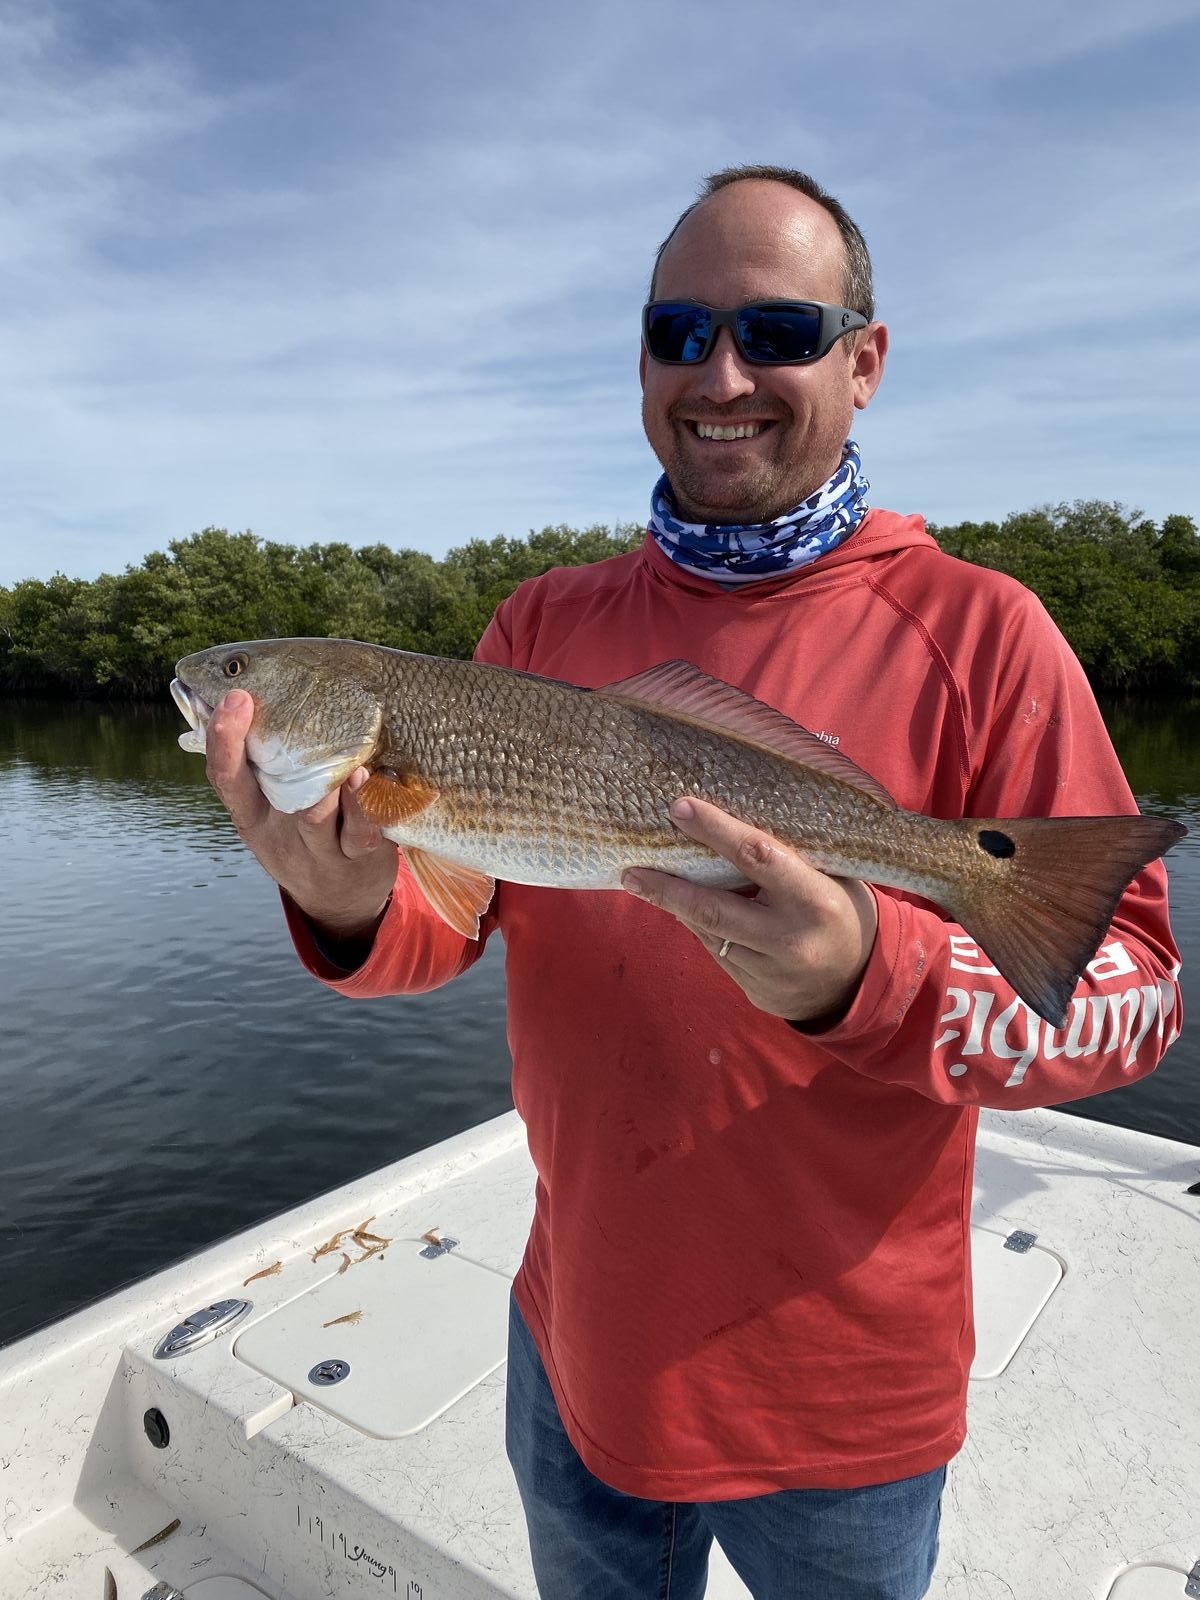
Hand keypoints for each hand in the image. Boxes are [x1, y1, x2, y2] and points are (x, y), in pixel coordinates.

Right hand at [205, 688, 398, 940]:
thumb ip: (265, 762)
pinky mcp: (358, 857)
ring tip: (330, 749)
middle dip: (266, 748)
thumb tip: (250, 687)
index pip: (225, 775)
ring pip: (314, 816)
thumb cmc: (303, 832)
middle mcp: (278, 832)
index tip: (233, 696)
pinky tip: (367, 776)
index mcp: (251, 812)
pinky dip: (363, 804)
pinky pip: (361, 833)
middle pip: (265, 793)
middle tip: (265, 702)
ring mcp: (318, 849)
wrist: (340, 900)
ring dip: (322, 782)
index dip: (223, 738)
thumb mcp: (273, 808)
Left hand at [622, 797, 877, 1024]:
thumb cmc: (841, 910)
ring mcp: (770, 971)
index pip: (757, 856)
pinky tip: (680, 907)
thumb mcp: (833, 877)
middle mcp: (789, 938)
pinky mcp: (754, 990)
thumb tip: (731, 814)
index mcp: (814, 899)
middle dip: (666, 887)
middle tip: (630, 868)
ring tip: (642, 880)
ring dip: (673, 905)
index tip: (679, 808)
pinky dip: (696, 926)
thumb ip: (790, 856)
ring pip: (708, 932)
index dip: (715, 830)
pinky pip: (716, 952)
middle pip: (713, 908)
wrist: (858, 983)